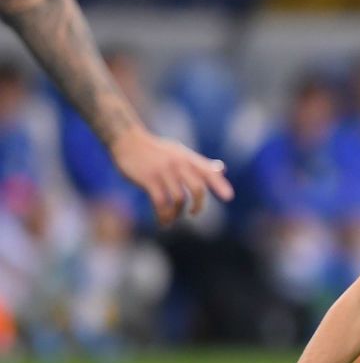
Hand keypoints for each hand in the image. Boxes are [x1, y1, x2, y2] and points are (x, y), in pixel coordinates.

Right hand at [110, 128, 232, 224]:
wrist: (127, 140)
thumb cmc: (156, 149)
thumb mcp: (180, 152)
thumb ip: (200, 163)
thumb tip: (222, 169)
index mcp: (188, 158)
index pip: (209, 172)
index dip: (220, 185)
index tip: (229, 197)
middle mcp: (179, 165)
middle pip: (197, 188)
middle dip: (199, 205)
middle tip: (194, 213)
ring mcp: (163, 172)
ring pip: (179, 199)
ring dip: (176, 213)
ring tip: (171, 219)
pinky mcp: (148, 180)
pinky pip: (160, 203)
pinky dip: (163, 215)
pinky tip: (162, 222)